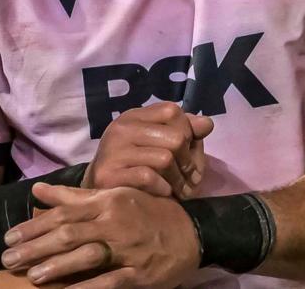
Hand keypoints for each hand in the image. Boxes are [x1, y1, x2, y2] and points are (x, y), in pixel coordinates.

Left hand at [2, 183, 199, 288]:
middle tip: (8, 259)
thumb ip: (74, 196)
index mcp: (106, 202)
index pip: (63, 213)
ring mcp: (127, 249)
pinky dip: (89, 288)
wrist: (192, 232)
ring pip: (87, 256)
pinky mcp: (140, 273)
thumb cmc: (147, 212)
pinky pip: (111, 281)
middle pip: (68, 234)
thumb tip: (37, 190)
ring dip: (58, 266)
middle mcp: (114, 223)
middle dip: (35, 247)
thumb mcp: (113, 197)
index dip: (34, 225)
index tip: (9, 236)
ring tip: (32, 276)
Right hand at [83, 102, 213, 198]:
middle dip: (189, 162)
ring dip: (179, 180)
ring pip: (165, 159)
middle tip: (190, 179)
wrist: (97, 193)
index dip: (188, 132)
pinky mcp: (109, 174)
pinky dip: (163, 189)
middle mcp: (121, 128)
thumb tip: (207, 124)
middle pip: (175, 137)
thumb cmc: (134, 167)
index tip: (189, 153)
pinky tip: (162, 193)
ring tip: (179, 190)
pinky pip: (149, 178)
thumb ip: (183, 131)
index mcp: (133, 116)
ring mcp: (113, 150)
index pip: (172, 111)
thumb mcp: (157, 143)